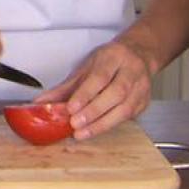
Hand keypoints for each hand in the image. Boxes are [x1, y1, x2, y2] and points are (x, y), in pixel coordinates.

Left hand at [37, 39, 154, 139]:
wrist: (138, 55)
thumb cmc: (109, 61)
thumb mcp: (86, 66)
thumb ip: (66, 86)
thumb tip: (43, 102)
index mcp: (114, 57)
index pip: (100, 77)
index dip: (85, 94)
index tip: (71, 108)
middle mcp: (132, 70)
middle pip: (116, 93)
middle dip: (94, 111)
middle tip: (75, 124)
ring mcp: (142, 87)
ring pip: (125, 108)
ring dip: (102, 123)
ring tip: (83, 132)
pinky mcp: (144, 102)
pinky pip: (129, 117)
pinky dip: (111, 125)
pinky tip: (96, 129)